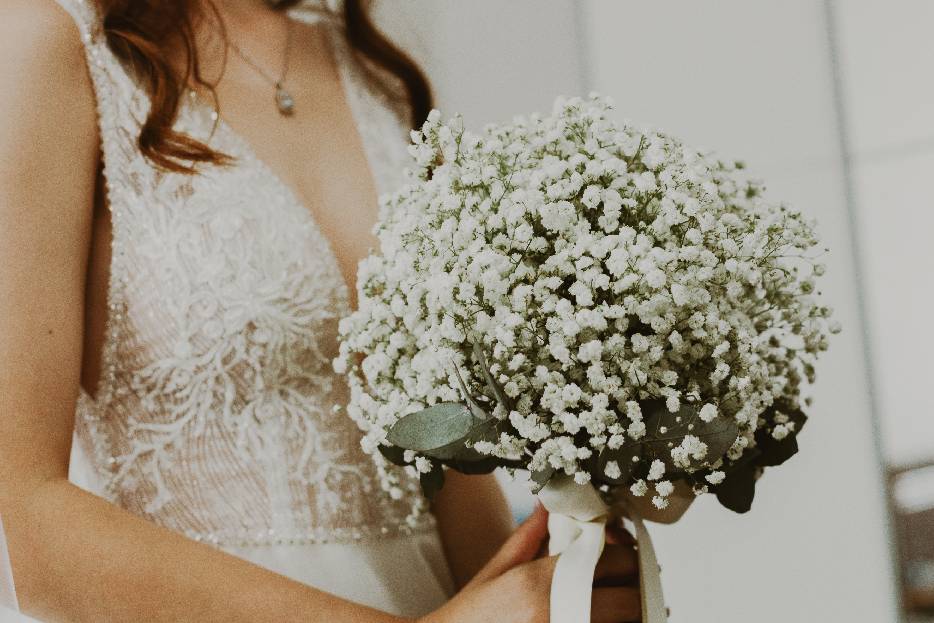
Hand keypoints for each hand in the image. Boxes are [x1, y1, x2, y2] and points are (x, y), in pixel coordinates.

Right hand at [420, 505, 641, 622]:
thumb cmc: (471, 615)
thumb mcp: (498, 570)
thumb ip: (530, 535)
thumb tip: (548, 503)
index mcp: (538, 584)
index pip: (607, 563)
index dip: (627, 556)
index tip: (626, 553)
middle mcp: (556, 616)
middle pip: (628, 601)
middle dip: (637, 589)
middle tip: (633, 583)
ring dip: (632, 614)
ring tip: (625, 605)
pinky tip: (608, 620)